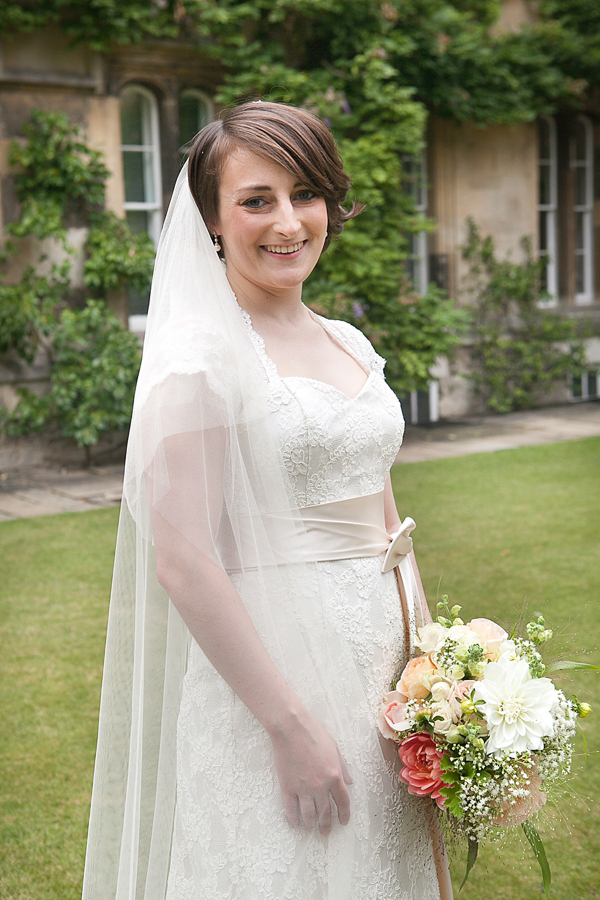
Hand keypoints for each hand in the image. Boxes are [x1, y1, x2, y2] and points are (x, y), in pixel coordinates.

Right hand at [269, 710, 352, 836]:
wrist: (292, 729)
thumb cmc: (314, 734)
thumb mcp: (335, 749)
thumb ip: (343, 767)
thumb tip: (350, 782)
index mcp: (334, 776)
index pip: (343, 802)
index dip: (344, 814)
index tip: (343, 822)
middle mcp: (320, 786)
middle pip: (325, 812)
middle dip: (326, 825)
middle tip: (325, 833)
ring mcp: (303, 788)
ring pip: (309, 815)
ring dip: (311, 825)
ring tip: (311, 829)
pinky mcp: (288, 787)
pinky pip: (291, 809)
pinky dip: (293, 819)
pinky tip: (295, 824)